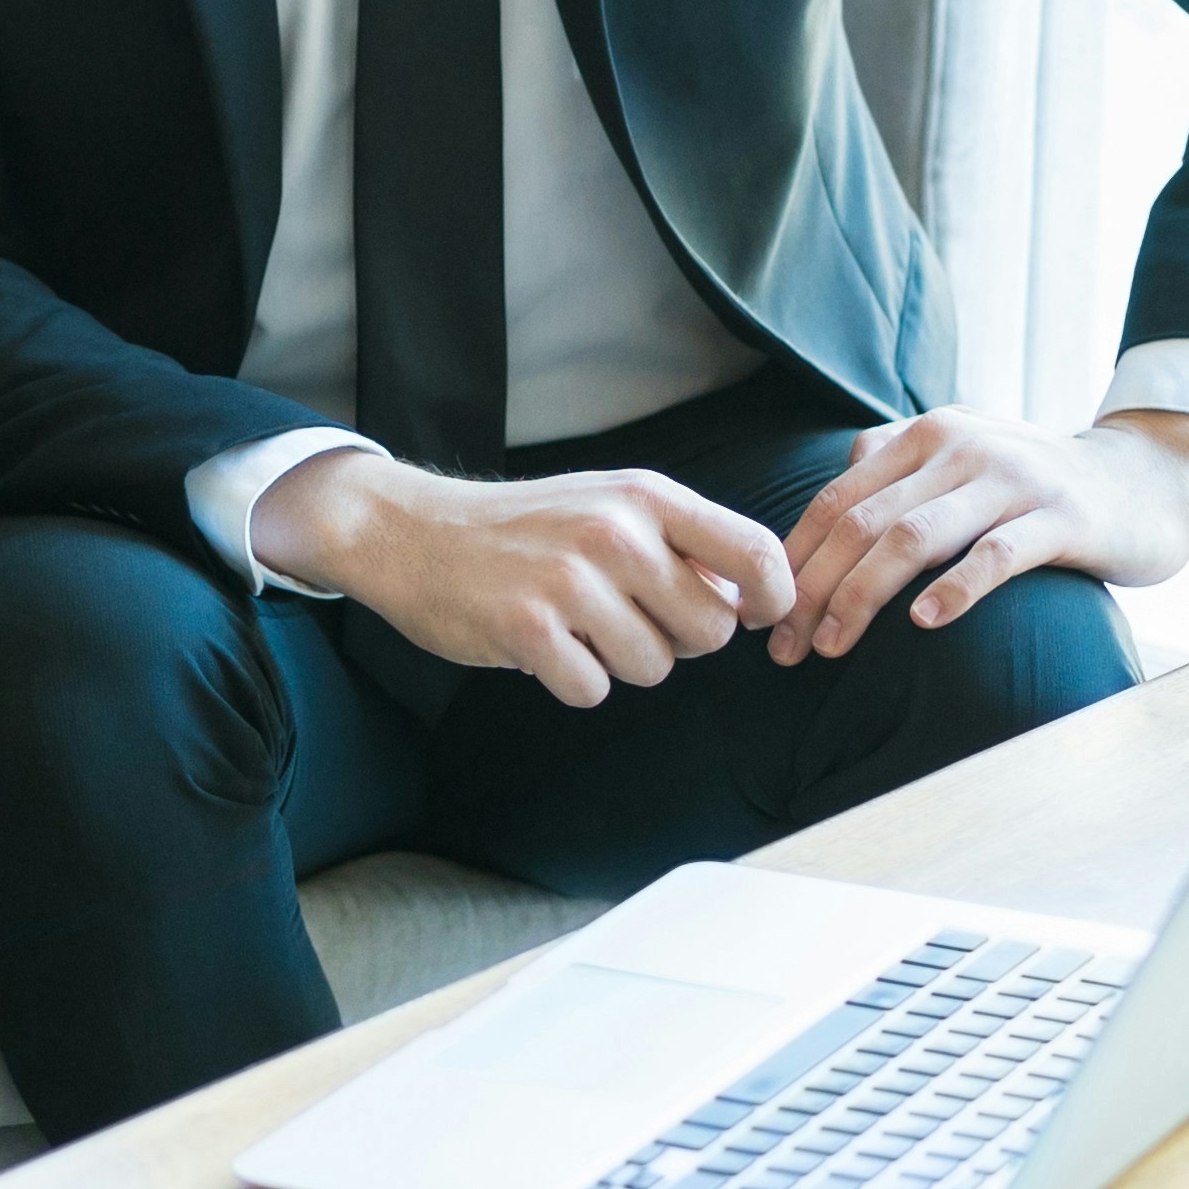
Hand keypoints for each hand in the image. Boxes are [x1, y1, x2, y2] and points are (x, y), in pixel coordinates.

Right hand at [263, 447, 797, 705]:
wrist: (414, 532)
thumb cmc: (528, 526)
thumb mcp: (611, 505)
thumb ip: (683, 543)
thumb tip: (751, 598)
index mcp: (647, 497)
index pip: (756, 553)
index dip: (774, 599)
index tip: (754, 617)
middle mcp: (616, 532)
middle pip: (711, 629)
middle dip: (681, 640)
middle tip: (630, 619)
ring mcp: (570, 581)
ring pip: (656, 668)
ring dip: (623, 662)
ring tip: (579, 627)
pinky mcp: (527, 628)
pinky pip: (594, 691)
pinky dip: (574, 682)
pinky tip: (545, 648)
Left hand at [772, 407, 1188, 662]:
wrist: (1146, 480)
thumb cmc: (1038, 487)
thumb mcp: (963, 461)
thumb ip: (898, 468)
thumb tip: (828, 501)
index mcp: (928, 434)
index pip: (838, 499)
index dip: (794, 559)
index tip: (764, 616)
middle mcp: (962, 446)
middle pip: (863, 521)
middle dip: (814, 589)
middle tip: (784, 650)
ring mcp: (1013, 479)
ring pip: (915, 537)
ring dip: (862, 597)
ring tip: (831, 647)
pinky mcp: (1061, 517)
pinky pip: (996, 555)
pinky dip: (954, 590)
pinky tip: (923, 625)